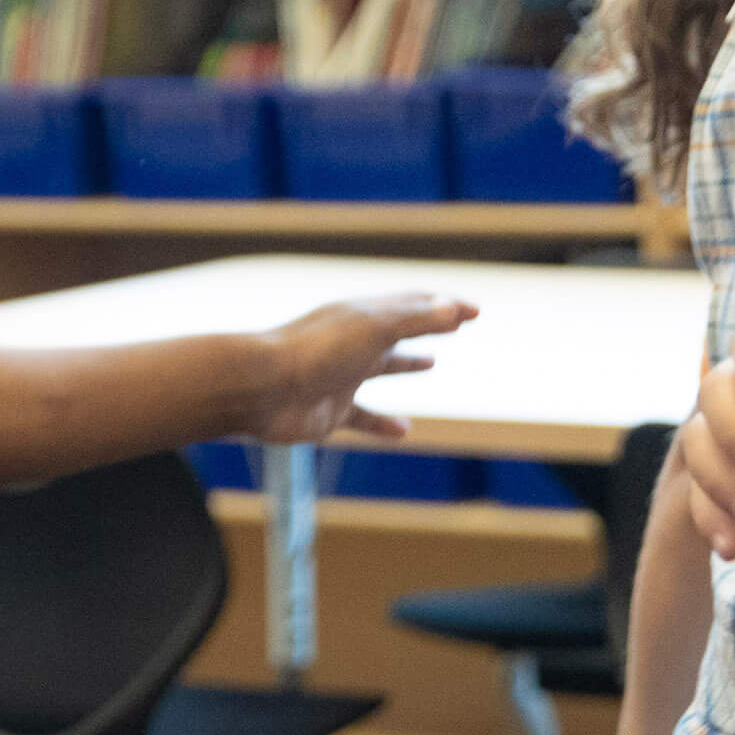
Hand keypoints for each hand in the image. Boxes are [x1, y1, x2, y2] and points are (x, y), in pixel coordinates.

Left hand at [246, 294, 475, 444]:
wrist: (261, 388)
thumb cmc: (314, 351)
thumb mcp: (373, 328)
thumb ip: (414, 319)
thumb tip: (455, 306)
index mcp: (360, 315)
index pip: (409, 304)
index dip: (442, 305)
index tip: (474, 310)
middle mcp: (350, 342)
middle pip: (396, 330)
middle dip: (426, 326)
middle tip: (455, 324)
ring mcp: (339, 376)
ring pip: (380, 368)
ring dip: (406, 363)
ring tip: (432, 361)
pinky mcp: (329, 411)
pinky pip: (362, 417)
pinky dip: (383, 424)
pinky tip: (405, 430)